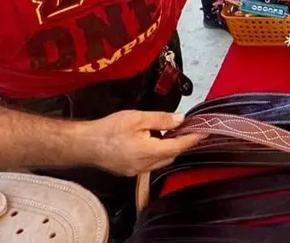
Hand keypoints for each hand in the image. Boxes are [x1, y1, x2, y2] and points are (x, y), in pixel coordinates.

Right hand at [75, 111, 201, 175]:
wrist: (85, 144)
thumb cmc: (108, 130)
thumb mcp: (137, 118)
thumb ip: (161, 120)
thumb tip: (180, 120)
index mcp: (149, 152)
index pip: (179, 147)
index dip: (193, 139)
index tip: (205, 132)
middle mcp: (145, 166)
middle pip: (171, 155)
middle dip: (181, 143)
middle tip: (186, 128)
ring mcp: (136, 171)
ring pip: (161, 160)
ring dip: (168, 148)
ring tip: (168, 132)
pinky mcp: (129, 171)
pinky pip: (150, 163)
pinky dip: (156, 153)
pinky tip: (151, 141)